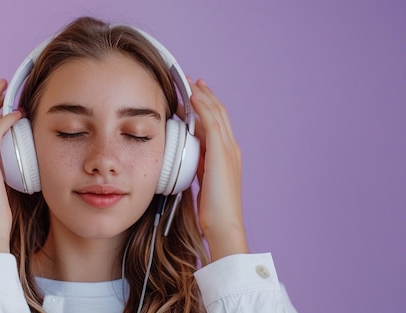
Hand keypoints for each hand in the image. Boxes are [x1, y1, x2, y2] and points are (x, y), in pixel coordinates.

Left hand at [188, 78, 247, 260]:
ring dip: (203, 96)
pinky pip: (212, 123)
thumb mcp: (203, 181)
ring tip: (190, 84)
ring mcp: (228, 150)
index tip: (195, 94)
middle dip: (206, 95)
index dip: (207, 106)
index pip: (218, 123)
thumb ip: (198, 164)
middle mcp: (231, 149)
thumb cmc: (212, 210)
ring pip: (217, 114)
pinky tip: (193, 97)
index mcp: (228, 156)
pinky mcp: (221, 154)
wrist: (223, 225)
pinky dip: (203, 107)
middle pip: (220, 113)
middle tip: (192, 81)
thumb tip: (186, 154)